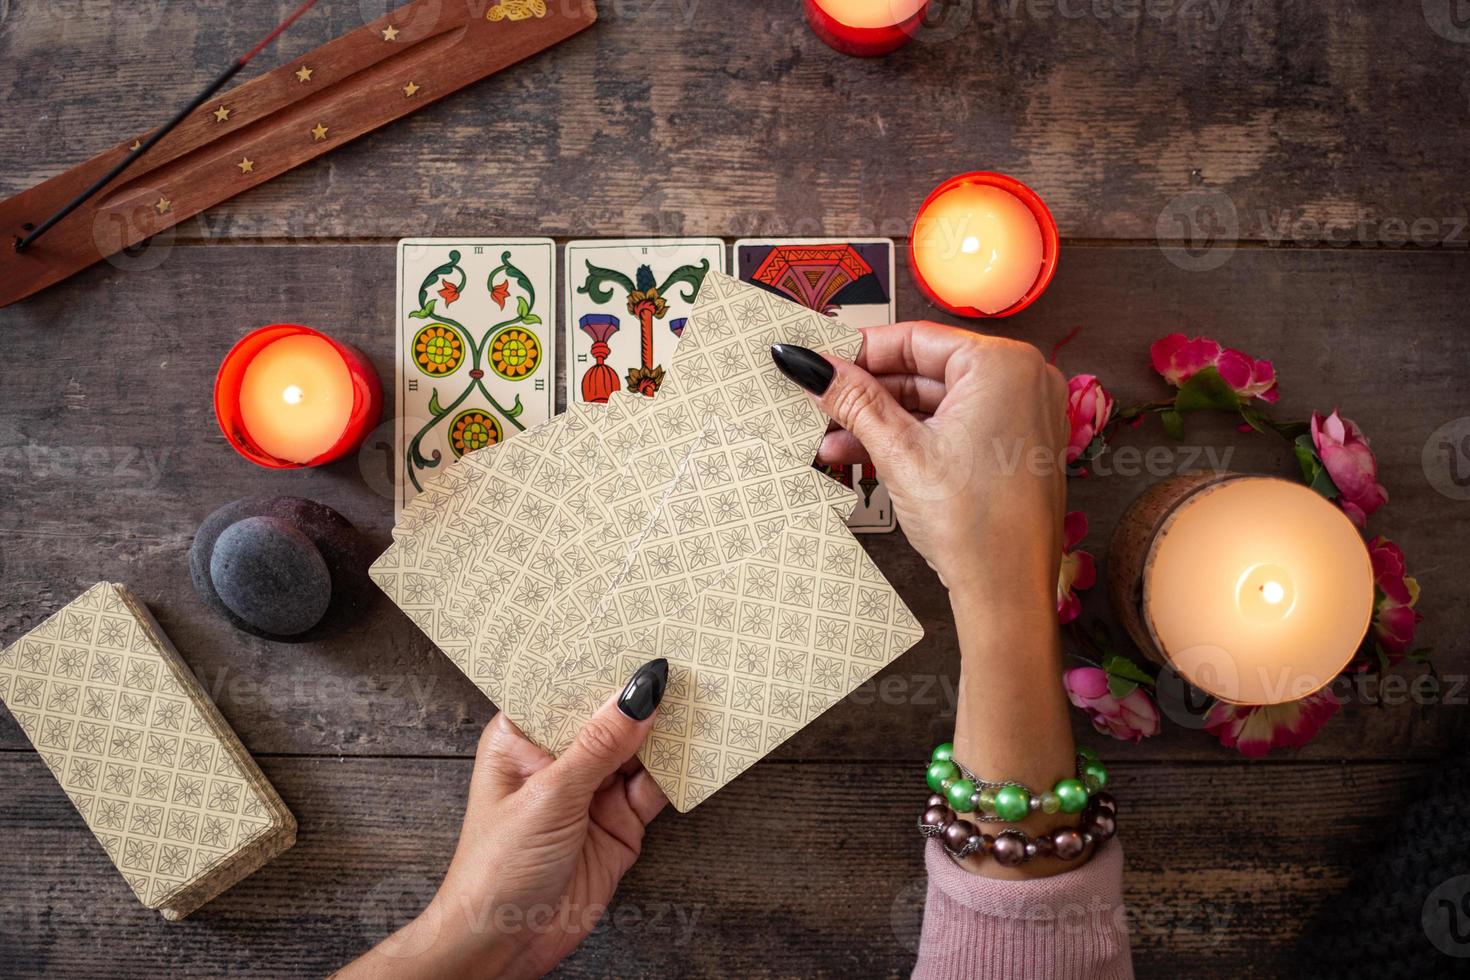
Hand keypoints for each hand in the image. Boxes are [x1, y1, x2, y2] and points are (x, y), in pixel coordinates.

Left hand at [339, 659, 669, 979]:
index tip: (640, 632)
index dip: (602, 663)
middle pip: (609, 715)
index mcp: (523, 736)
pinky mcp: (620, 823)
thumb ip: (600, 744)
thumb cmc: (497, 869)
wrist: (504, 943)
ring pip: (638, 748)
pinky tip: (700, 746)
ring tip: (703, 693)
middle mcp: (559, 757)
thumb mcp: (550, 796)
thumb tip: (640, 692)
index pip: (566, 686)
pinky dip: (678, 770)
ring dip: (667, 729)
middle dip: (642, 692)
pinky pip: (655, 787)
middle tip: (684, 657)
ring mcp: (592, 790)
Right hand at [773, 326, 1080, 878]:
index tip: (816, 361)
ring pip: (933, 404)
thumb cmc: (973, 523)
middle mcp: (1021, 380)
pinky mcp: (1012, 448)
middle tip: (815, 402)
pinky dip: (909, 440)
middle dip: (865, 394)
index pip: (914, 340)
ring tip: (828, 440)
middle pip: (923, 371)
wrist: (1007, 593)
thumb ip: (853, 400)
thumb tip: (810, 365)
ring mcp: (1021, 415)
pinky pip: (951, 428)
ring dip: (879, 421)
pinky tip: (861, 456)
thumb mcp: (898, 452)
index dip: (857, 352)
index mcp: (1003, 364)